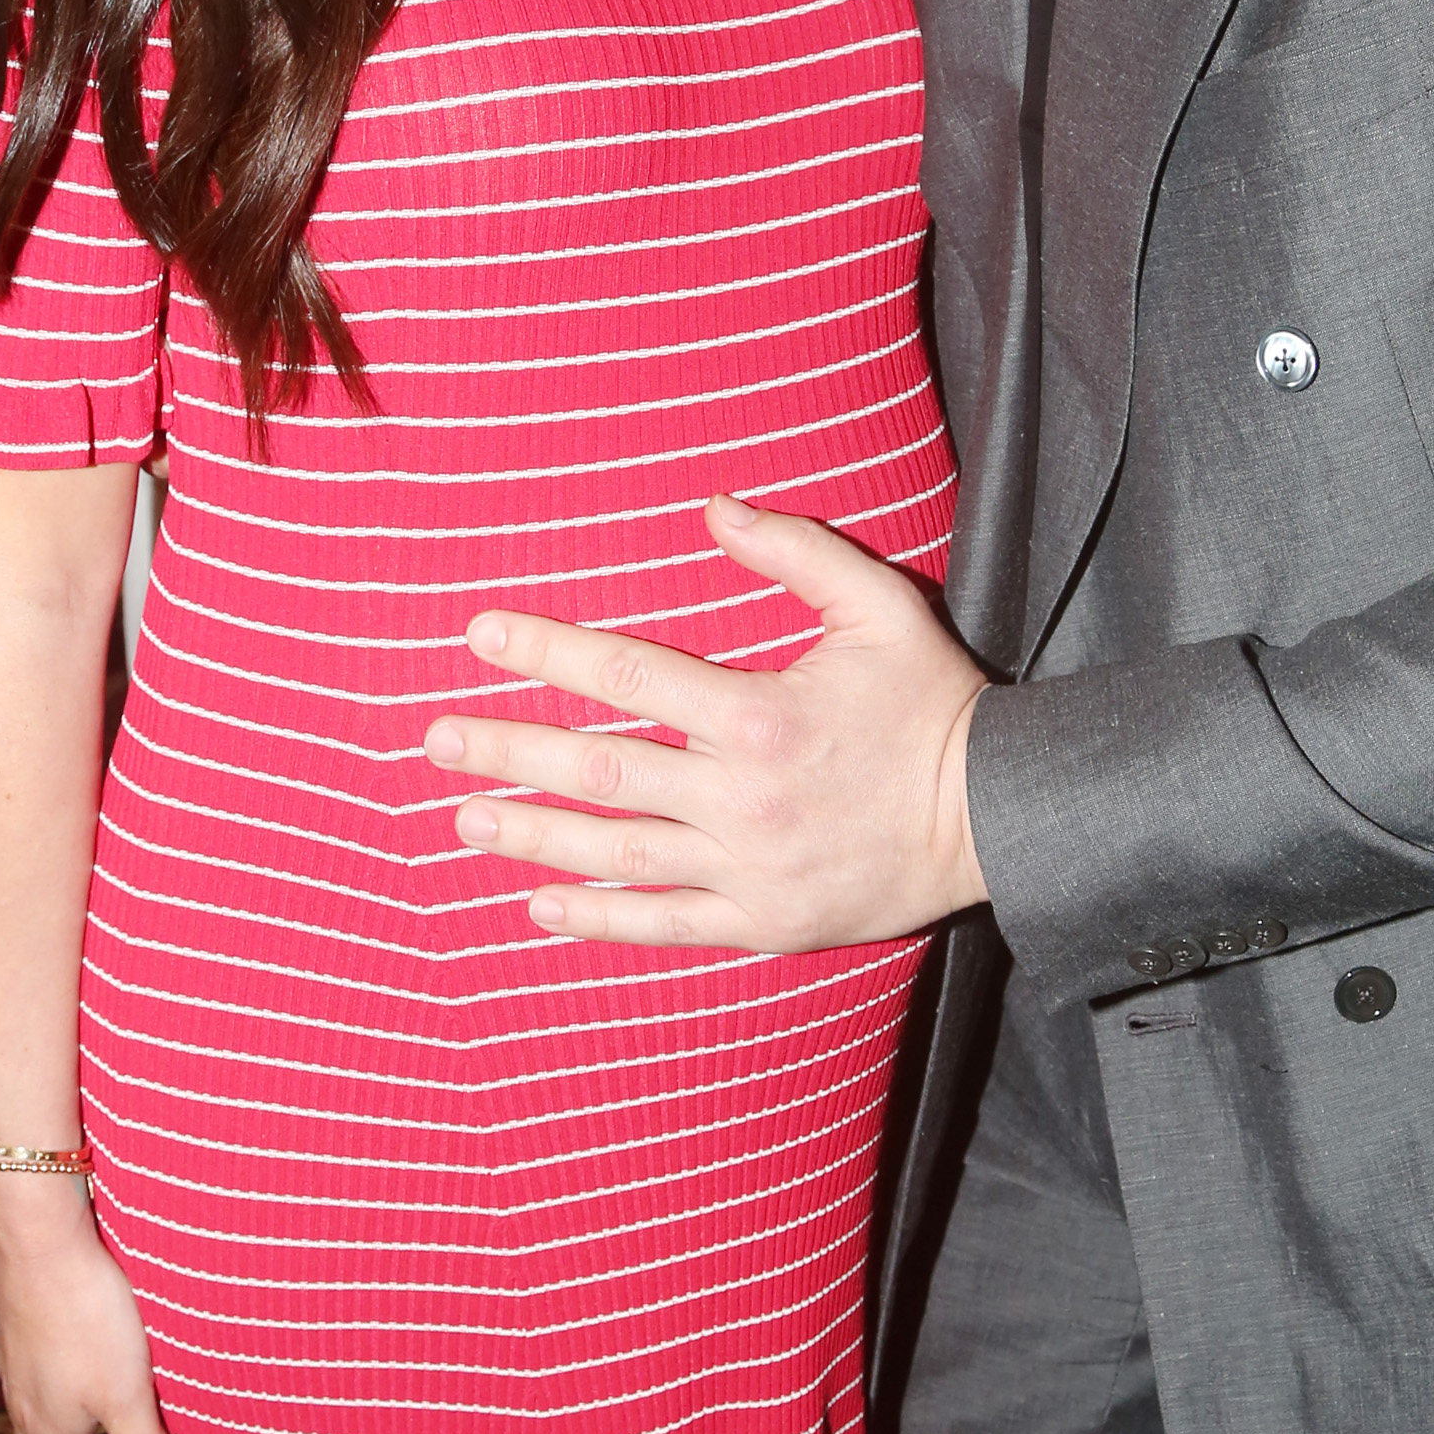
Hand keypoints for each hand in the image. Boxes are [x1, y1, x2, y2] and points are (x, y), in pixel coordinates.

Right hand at [0, 1173, 175, 1433]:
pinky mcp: (20, 1324)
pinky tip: (92, 1348)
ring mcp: (16, 1362)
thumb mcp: (126, 1391)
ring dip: (73, 1421)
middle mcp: (22, 1404)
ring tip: (114, 1405)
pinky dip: (64, 1376)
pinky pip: (39, 1369)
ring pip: (40, 1412)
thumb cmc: (83, 1315)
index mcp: (47, 1433)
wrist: (37, 1237)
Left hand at [428, 496, 991, 951]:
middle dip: (509, 749)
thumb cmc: (934, 703)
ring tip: (465, 817)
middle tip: (436, 736)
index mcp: (760, 717)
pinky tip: (541, 906)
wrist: (997, 815)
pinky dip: (599, 919)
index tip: (484, 634)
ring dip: (533, 836)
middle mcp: (741, 798)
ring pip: (617, 851)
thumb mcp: (879, 606)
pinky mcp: (764, 923)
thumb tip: (713, 509)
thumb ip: (795, 552)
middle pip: (599, 770)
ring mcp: (748, 869)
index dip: (548, 652)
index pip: (627, 679)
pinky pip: (665, 924)